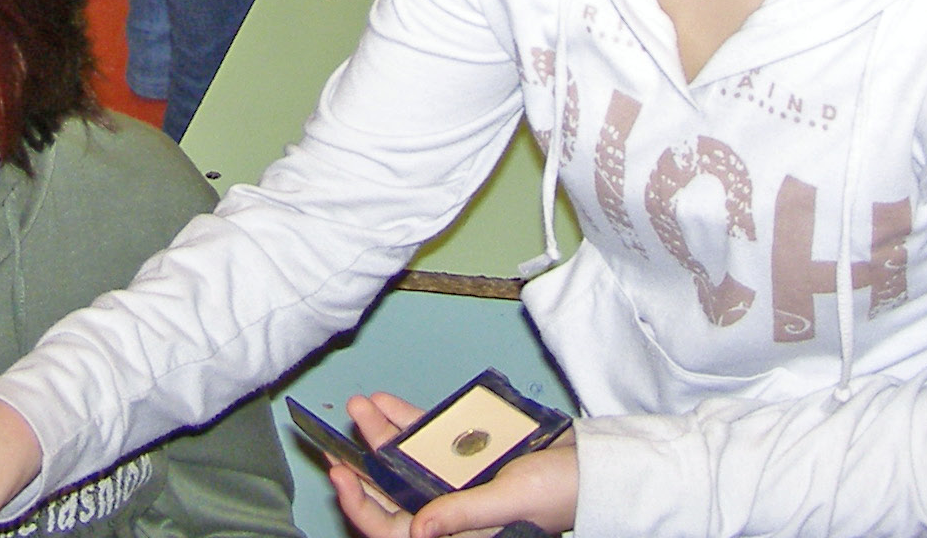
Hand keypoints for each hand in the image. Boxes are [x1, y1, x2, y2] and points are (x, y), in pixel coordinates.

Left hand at [328, 393, 579, 537]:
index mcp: (454, 534)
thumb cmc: (558, 493)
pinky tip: (387, 402)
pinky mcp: (467, 457)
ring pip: (405, 462)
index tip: (339, 477)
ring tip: (360, 405)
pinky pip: (428, 440)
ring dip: (381, 435)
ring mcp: (455, 482)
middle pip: (392, 492)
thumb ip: (462, 515)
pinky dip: (408, 422)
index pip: (393, 530)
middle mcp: (448, 511)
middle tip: (333, 438)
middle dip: (362, 465)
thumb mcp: (508, 502)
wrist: (592, 466)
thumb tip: (416, 530)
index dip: (362, 507)